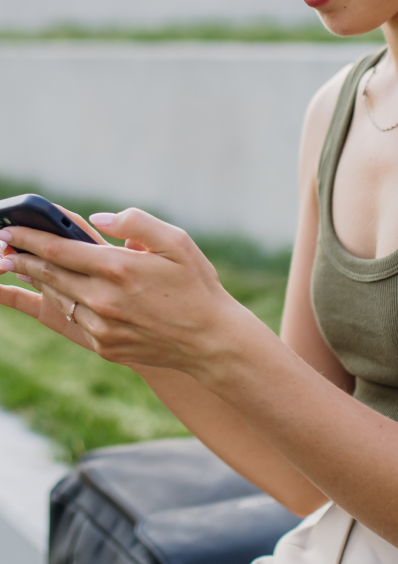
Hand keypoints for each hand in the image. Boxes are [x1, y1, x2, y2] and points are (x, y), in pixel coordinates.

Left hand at [0, 209, 247, 373]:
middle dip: (22, 258)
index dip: (28, 238)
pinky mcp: (104, 346)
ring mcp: (102, 326)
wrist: (210, 339)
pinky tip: (56, 293)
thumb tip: (97, 217)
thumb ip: (135, 222)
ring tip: (21, 267)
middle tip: (3, 249)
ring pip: (58, 298)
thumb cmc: (196, 285)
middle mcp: (103, 299)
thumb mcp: (176, 241)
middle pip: (50, 274)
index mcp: (118, 268)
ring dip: (37, 281)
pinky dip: (62, 303)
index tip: (8, 230)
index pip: (58, 249)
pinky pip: (74, 320)